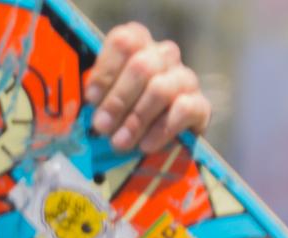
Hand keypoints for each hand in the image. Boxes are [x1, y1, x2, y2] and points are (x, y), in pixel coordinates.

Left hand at [86, 23, 210, 154]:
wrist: (150, 147)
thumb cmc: (117, 120)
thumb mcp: (99, 107)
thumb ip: (94, 102)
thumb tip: (87, 114)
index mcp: (136, 48)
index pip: (125, 40)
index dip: (106, 70)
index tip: (91, 99)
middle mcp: (163, 57)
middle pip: (142, 66)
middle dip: (118, 100)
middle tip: (102, 127)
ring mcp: (184, 79)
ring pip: (161, 89)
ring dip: (136, 119)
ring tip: (120, 143)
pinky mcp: (199, 105)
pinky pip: (184, 110)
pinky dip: (161, 130)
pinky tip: (146, 145)